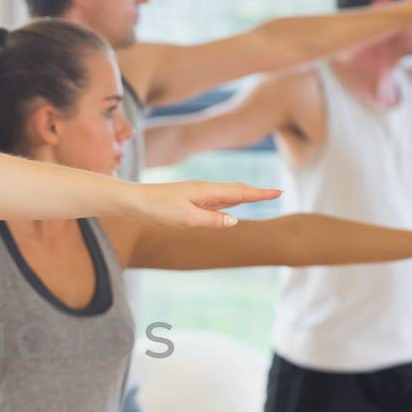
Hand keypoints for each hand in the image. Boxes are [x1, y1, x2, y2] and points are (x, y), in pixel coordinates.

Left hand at [134, 181, 281, 228]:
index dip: (260, 193)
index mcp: (206, 191)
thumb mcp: (186, 219)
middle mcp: (204, 190)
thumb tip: (234, 221)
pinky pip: (215, 201)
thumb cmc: (157, 209)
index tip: (279, 191)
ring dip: (245, 195)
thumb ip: (211, 220)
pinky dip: (229, 202)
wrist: (133, 201)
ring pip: (226, 195)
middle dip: (257, 192)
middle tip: (276, 193)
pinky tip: (230, 207)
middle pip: (236, 190)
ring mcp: (196, 195)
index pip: (240, 192)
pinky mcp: (188, 201)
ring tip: (260, 196)